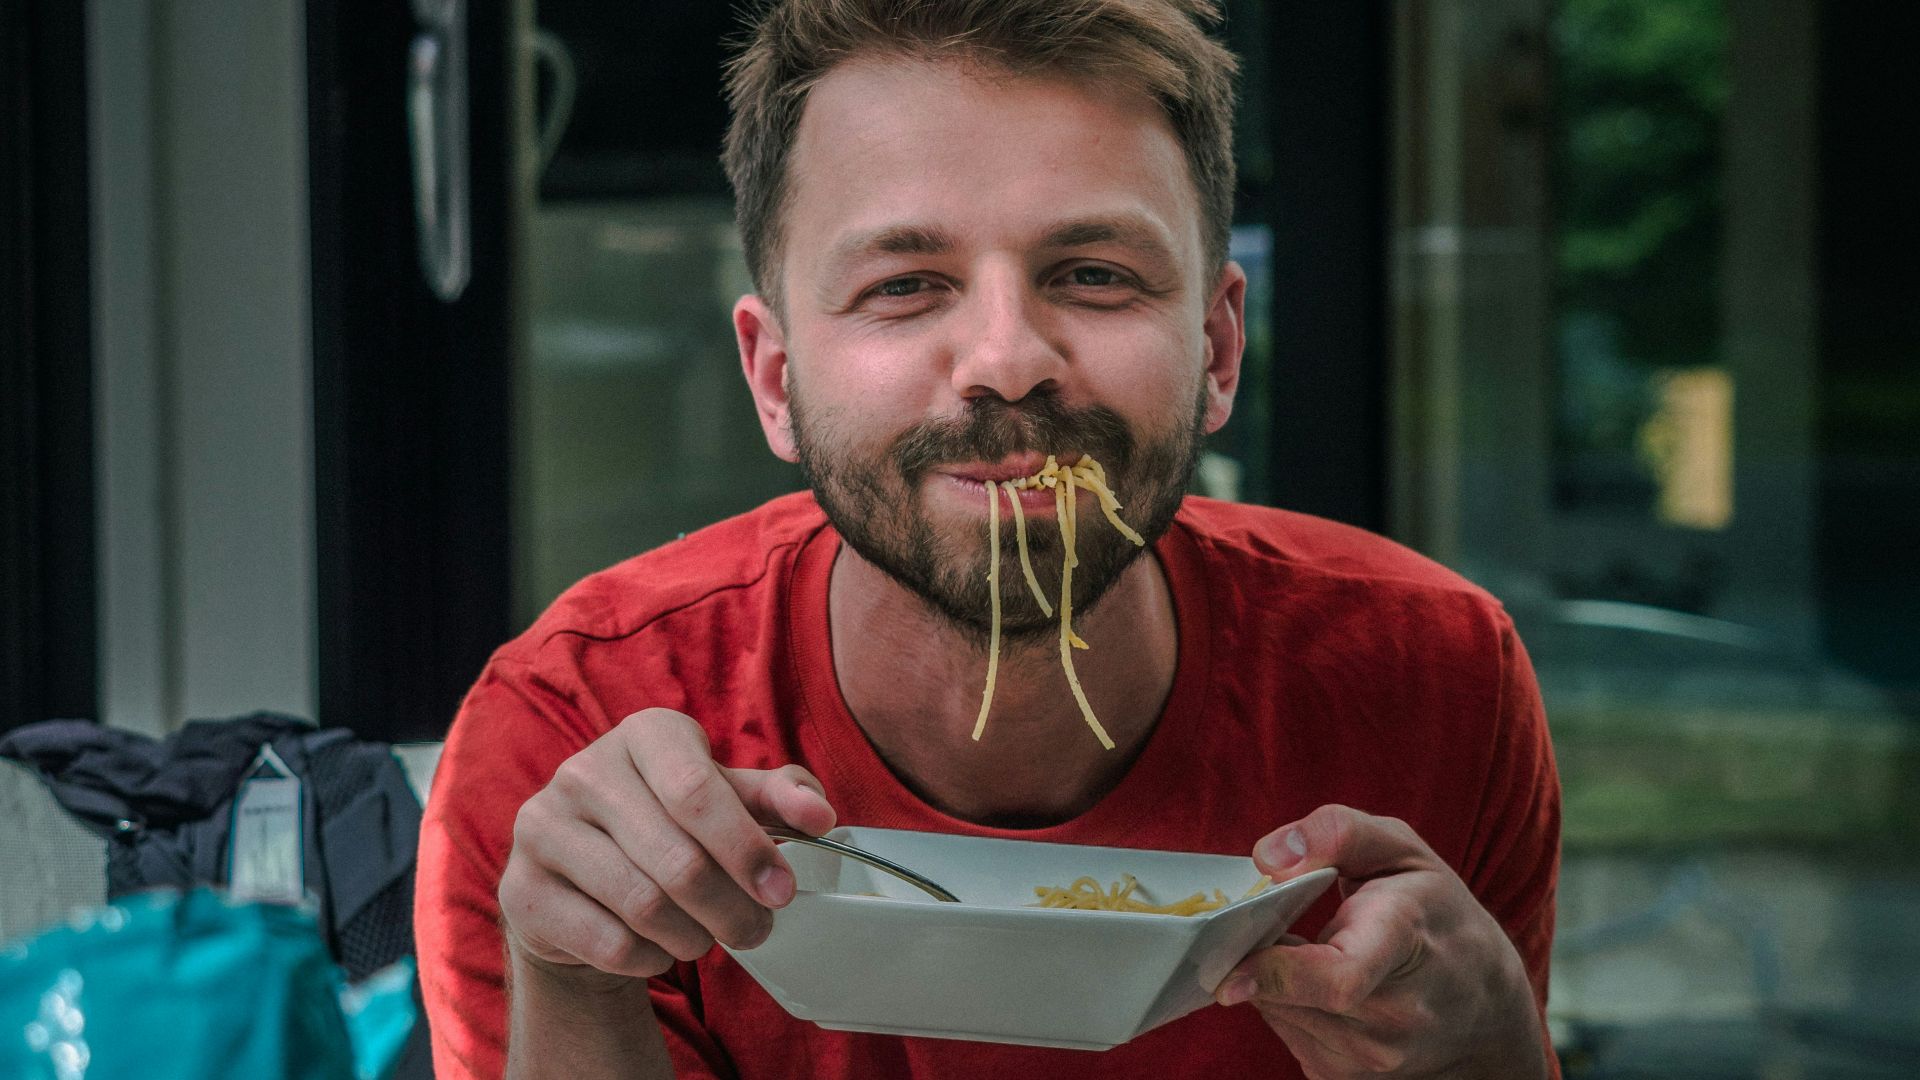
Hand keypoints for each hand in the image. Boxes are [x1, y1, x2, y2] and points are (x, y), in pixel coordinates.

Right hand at [498, 708, 836, 986]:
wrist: (583, 884)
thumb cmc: (671, 829)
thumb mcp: (728, 801)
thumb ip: (779, 800)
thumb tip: (822, 816)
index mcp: (644, 734)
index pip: (697, 791)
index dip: (746, 848)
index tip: (783, 891)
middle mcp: (584, 771)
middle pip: (677, 859)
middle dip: (732, 909)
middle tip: (758, 930)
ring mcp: (542, 828)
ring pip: (643, 906)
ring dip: (693, 936)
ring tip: (707, 937)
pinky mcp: (521, 890)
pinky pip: (607, 942)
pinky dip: (648, 957)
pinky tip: (658, 948)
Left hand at [1216, 805, 1548, 1078]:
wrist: (1484, 1005)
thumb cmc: (1436, 913)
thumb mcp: (1401, 849)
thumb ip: (1336, 832)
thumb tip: (1267, 857)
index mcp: (1404, 940)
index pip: (1339, 977)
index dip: (1275, 975)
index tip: (1231, 969)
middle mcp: (1394, 1012)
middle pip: (1290, 994)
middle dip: (1261, 957)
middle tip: (1272, 924)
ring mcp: (1373, 1057)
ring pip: (1278, 1013)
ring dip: (1272, 979)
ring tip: (1311, 950)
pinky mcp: (1346, 1078)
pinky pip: (1285, 1032)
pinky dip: (1285, 1003)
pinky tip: (1317, 983)